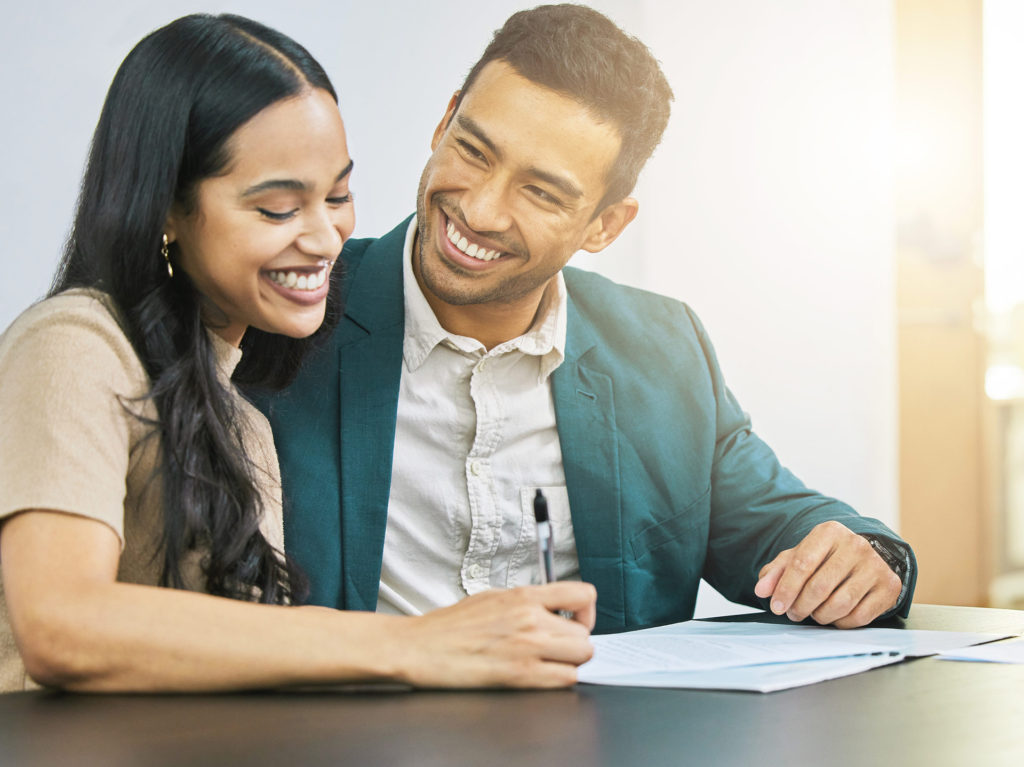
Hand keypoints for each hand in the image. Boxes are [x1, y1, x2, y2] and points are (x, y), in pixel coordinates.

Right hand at [395, 582, 596, 687]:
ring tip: (549, 663)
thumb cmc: (450, 626)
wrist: (421, 647)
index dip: (587, 612)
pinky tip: (540, 676)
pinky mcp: (520, 674)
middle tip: (557, 648)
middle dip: (574, 644)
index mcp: (524, 596)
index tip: (577, 621)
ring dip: (570, 662)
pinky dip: (558, 680)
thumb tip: (550, 610)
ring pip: (581, 657)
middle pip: (584, 634)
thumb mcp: (492, 597)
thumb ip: (525, 601)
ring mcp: (527, 646)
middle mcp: (530, 618)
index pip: (583, 594)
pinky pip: (564, 680)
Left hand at [753, 521, 901, 628]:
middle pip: (819, 587)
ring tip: (813, 613)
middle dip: (800, 606)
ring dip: (819, 616)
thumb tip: (762, 590)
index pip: (802, 563)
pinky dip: (840, 622)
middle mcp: (856, 545)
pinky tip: (834, 616)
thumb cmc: (825, 559)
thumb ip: (776, 572)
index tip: (776, 607)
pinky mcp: (889, 586)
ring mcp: (875, 566)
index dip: (786, 589)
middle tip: (793, 613)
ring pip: (839, 605)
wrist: (864, 559)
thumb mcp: (797, 558)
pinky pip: (859, 617)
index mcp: (829, 532)